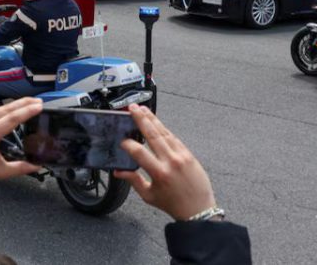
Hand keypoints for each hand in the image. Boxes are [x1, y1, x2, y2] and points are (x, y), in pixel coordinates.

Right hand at [113, 106, 215, 221]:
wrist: (198, 209)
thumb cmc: (173, 204)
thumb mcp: (149, 195)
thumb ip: (133, 180)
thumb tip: (118, 171)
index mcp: (159, 173)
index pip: (139, 153)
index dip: (128, 145)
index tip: (122, 141)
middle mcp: (171, 161)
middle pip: (153, 135)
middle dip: (141, 119)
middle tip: (133, 108)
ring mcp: (181, 155)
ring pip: (164, 132)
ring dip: (153, 119)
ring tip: (143, 109)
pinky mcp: (188, 154)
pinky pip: (174, 138)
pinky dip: (164, 129)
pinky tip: (157, 123)